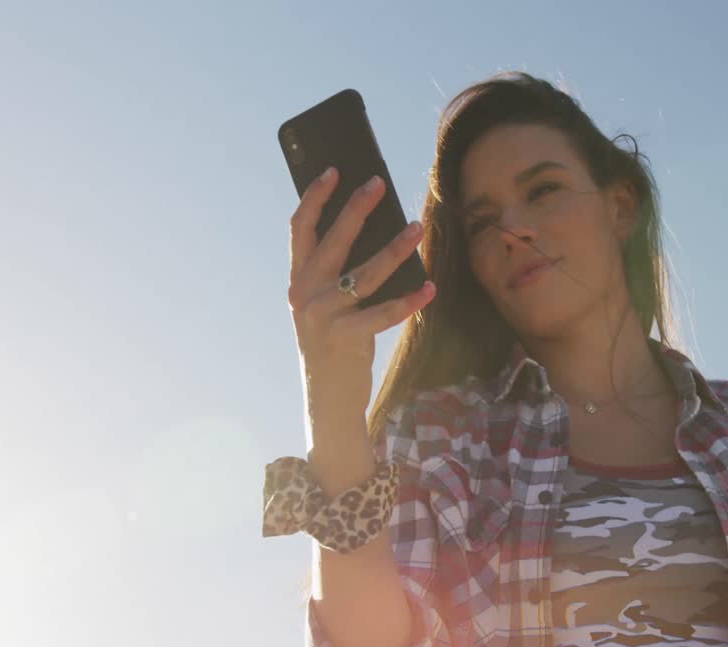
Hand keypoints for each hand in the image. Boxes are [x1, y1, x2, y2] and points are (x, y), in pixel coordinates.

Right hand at [286, 167, 435, 431]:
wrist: (327, 396)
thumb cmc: (336, 341)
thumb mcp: (328, 303)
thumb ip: (340, 272)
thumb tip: (377, 229)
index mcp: (298, 279)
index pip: (300, 228)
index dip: (315, 197)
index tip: (334, 170)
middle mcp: (304, 294)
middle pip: (334, 240)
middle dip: (357, 208)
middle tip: (379, 182)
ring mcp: (321, 316)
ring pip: (365, 273)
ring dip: (395, 248)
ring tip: (417, 227)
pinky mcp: (344, 338)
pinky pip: (384, 313)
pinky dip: (410, 300)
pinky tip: (430, 287)